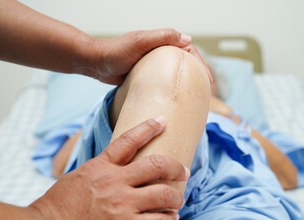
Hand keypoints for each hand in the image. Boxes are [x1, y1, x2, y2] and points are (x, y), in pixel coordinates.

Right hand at [29, 116, 189, 219]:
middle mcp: (115, 182)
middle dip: (176, 167)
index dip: (148, 127)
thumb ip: (104, 167)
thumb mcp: (82, 174)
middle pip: (156, 165)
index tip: (162, 121)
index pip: (129, 140)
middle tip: (183, 171)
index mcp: (102, 166)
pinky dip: (167, 219)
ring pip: (163, 194)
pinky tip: (169, 218)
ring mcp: (122, 205)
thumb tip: (122, 162)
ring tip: (177, 200)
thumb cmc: (60, 203)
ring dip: (175, 197)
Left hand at [80, 28, 211, 84]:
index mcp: (161, 40)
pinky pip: (164, 80)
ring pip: (175, 72)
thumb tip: (188, 39)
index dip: (200, 65)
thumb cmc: (115, 51)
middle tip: (205, 92)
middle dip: (197, 75)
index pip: (188, 50)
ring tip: (194, 97)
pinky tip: (175, 98)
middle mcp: (159, 50)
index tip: (207, 81)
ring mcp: (153, 63)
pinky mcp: (146, 73)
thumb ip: (162, 37)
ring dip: (186, 82)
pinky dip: (172, 87)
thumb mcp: (139, 41)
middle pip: (184, 62)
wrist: (96, 62)